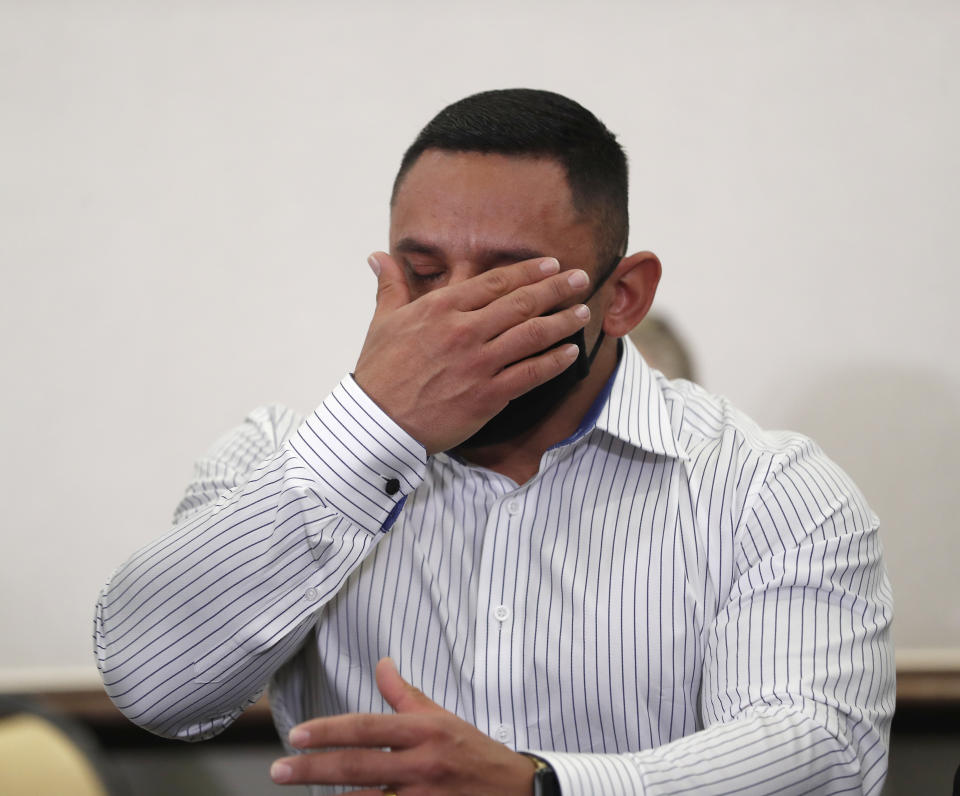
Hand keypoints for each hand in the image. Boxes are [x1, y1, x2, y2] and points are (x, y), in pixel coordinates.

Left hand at [269, 658, 536, 794]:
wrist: (517, 793)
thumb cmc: (473, 753)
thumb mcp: (442, 717)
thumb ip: (405, 695)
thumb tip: (382, 663)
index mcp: (425, 730)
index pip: (366, 728)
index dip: (327, 731)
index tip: (296, 736)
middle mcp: (422, 764)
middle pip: (357, 766)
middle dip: (312, 769)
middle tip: (278, 770)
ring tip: (301, 793)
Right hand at [353, 252, 590, 453]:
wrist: (377, 423)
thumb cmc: (379, 372)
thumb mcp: (382, 322)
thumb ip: (391, 286)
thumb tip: (378, 256)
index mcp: (441, 308)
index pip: (495, 282)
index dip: (528, 272)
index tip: (551, 265)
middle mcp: (464, 330)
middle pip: (521, 303)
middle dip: (556, 289)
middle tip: (580, 279)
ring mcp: (478, 363)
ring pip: (532, 335)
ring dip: (563, 321)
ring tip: (584, 312)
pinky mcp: (488, 395)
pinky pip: (530, 374)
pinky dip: (554, 362)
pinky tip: (570, 353)